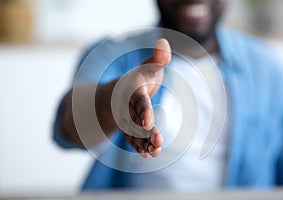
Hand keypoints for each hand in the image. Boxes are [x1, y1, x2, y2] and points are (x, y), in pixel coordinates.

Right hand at [112, 38, 170, 157]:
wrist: (117, 94)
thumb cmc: (138, 79)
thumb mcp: (148, 67)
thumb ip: (158, 58)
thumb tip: (164, 41)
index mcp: (131, 90)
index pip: (138, 102)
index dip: (143, 111)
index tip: (149, 123)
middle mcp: (126, 107)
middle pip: (135, 121)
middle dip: (145, 132)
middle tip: (158, 143)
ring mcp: (126, 120)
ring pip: (133, 133)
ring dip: (143, 143)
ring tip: (155, 153)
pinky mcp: (129, 129)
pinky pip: (132, 139)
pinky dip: (139, 147)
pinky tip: (149, 154)